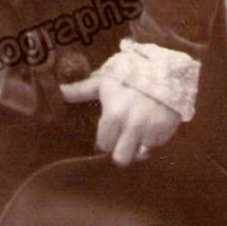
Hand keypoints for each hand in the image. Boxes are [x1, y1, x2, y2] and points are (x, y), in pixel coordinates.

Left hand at [59, 73, 180, 166]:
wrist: (164, 66)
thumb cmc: (128, 73)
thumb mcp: (104, 81)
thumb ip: (81, 91)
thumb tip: (59, 91)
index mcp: (114, 115)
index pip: (103, 144)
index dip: (105, 139)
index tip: (109, 131)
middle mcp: (132, 127)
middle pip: (121, 159)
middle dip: (120, 150)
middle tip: (122, 138)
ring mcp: (151, 130)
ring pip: (140, 154)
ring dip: (138, 146)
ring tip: (138, 131)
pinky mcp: (167, 131)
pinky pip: (156, 144)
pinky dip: (153, 138)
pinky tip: (151, 123)